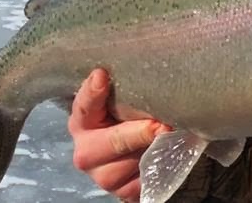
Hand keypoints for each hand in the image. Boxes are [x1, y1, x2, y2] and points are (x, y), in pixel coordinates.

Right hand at [68, 69, 170, 201]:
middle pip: (113, 142)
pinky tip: (167, 155)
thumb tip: (135, 62)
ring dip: (154, 150)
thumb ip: (124, 87)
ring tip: (170, 136)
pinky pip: (145, 181)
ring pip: (132, 164)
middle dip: (140, 133)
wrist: (135, 150)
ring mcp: (103, 176)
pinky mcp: (123, 192)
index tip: (101, 76)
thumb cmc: (127, 117)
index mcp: (82, 122)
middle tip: (161, 124)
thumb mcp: (122, 100)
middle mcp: (87, 152)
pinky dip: (159, 168)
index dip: (93, 92)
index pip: (84, 105)